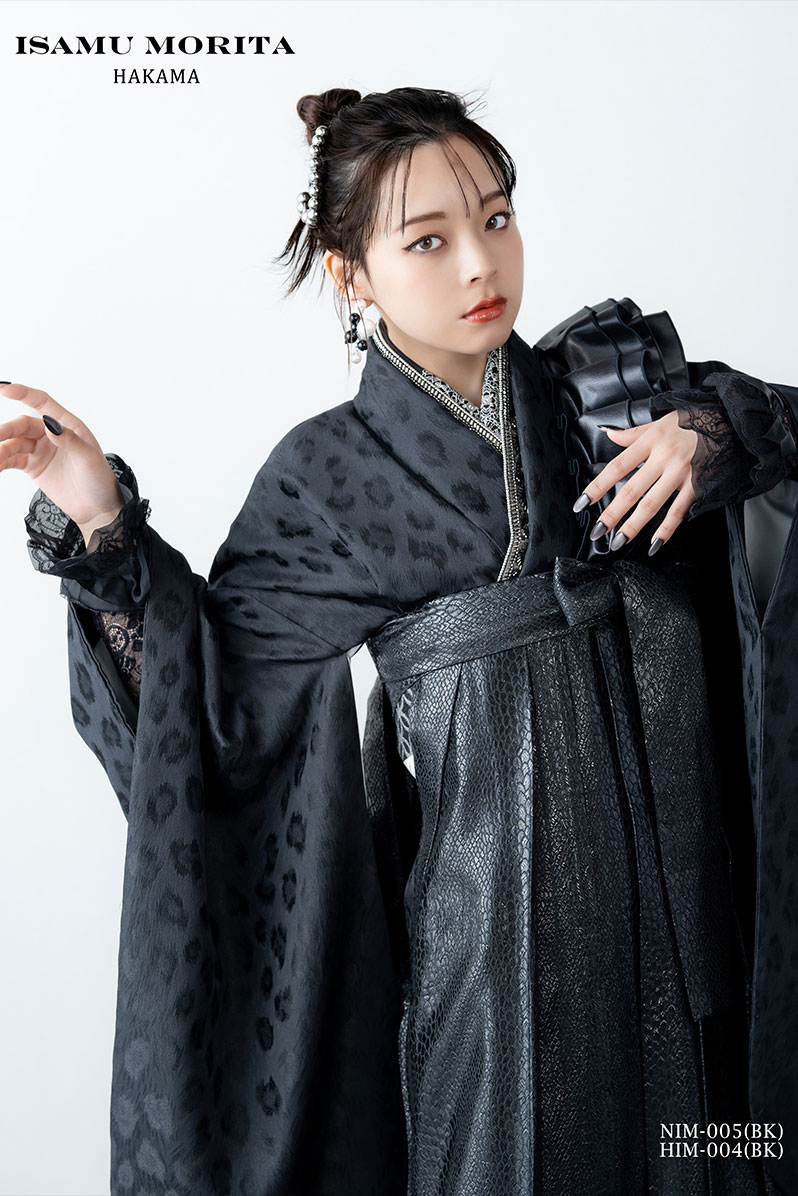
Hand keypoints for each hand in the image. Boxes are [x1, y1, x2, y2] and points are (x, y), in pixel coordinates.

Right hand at [0, 381, 124, 542]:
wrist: (97, 508)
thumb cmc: (99, 480)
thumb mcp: (89, 460)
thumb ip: (70, 441)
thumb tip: (50, 425)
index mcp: (68, 426)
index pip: (43, 403)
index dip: (24, 394)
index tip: (4, 390)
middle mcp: (52, 435)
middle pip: (23, 425)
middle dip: (7, 430)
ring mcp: (40, 450)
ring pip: (14, 443)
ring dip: (1, 448)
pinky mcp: (33, 466)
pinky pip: (12, 460)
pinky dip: (1, 462)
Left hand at [574, 410, 698, 551]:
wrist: (730, 420)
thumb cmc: (693, 420)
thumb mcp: (661, 421)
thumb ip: (634, 432)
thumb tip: (609, 433)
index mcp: (651, 441)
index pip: (617, 467)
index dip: (597, 487)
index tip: (581, 504)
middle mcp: (664, 458)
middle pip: (632, 490)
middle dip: (612, 514)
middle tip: (597, 532)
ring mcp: (681, 473)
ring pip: (652, 504)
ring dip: (633, 526)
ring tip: (618, 541)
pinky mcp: (698, 485)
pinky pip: (679, 511)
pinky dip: (666, 530)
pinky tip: (654, 545)